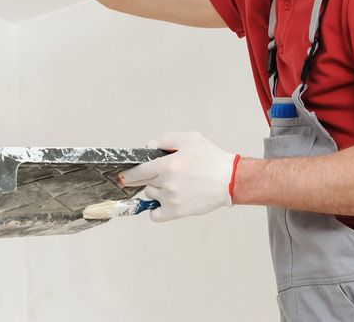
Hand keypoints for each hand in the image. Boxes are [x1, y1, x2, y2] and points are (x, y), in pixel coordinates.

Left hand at [119, 132, 239, 221]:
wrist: (230, 180)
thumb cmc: (211, 159)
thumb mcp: (189, 138)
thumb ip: (165, 139)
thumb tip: (148, 147)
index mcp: (168, 164)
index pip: (139, 170)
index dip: (129, 173)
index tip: (123, 176)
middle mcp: (167, 182)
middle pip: (144, 182)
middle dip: (148, 178)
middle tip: (161, 175)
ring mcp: (171, 199)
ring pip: (150, 196)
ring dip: (156, 191)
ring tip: (172, 185)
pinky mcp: (177, 212)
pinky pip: (155, 215)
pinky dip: (156, 210)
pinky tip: (164, 203)